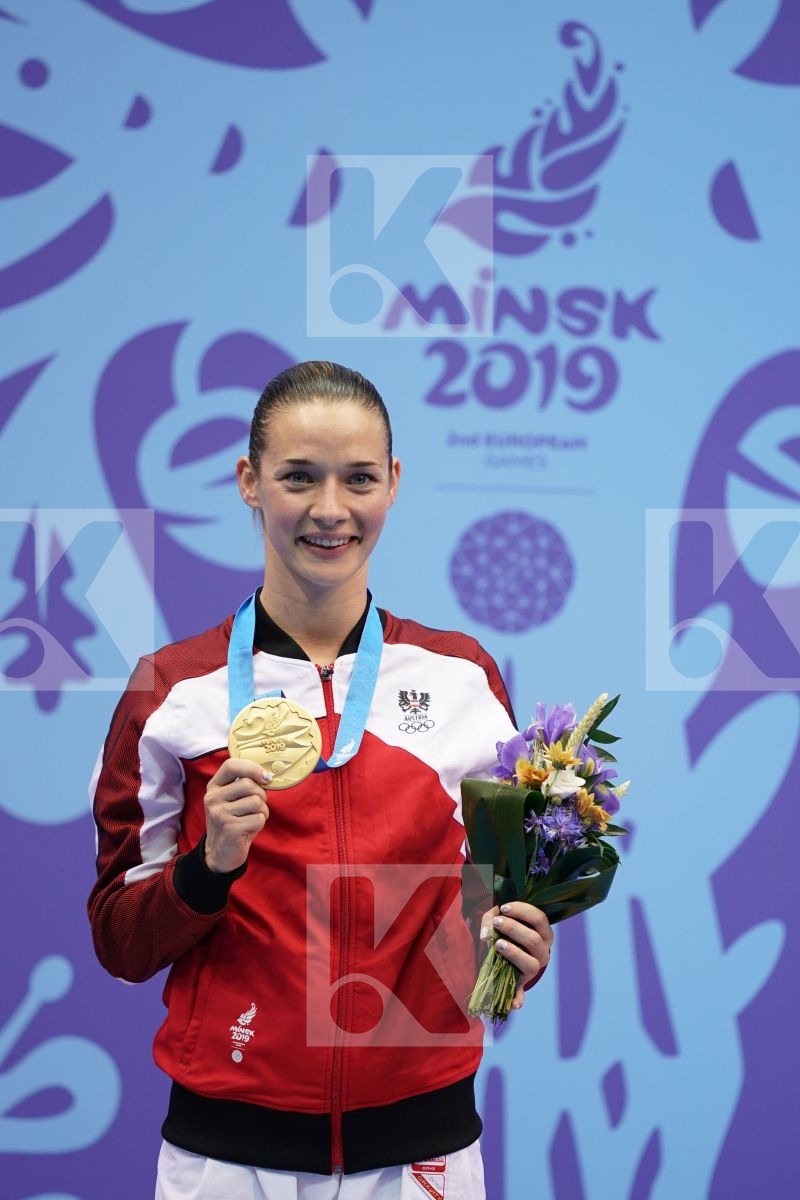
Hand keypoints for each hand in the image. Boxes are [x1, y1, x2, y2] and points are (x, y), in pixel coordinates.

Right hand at [203, 757, 270, 873]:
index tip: (265, 777)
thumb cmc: (233, 822)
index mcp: (214, 787)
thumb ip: (244, 785)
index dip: (252, 768)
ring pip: (256, 801)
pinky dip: (260, 823)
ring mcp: (219, 814)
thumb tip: (267, 776)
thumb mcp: (232, 800)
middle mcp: (213, 798)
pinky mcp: (230, 828)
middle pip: (249, 784)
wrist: (220, 853)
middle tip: (257, 806)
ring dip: (262, 811)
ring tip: (252, 819)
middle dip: (261, 795)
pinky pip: (258, 818)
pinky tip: (250, 828)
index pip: (232, 765)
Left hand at [479, 901, 552, 1010]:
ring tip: (497, 943)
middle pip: (534, 940)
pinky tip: (512, 1004)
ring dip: (514, 953)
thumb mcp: (498, 921)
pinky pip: (520, 996)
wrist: (503, 954)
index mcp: (543, 934)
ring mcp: (533, 970)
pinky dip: (517, 1001)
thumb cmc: (504, 932)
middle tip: (497, 922)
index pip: (540, 919)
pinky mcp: (519, 986)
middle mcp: (543, 952)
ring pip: (530, 964)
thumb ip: (489, 920)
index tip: (503, 908)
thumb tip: (486, 935)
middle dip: (514, 929)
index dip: (523, 911)